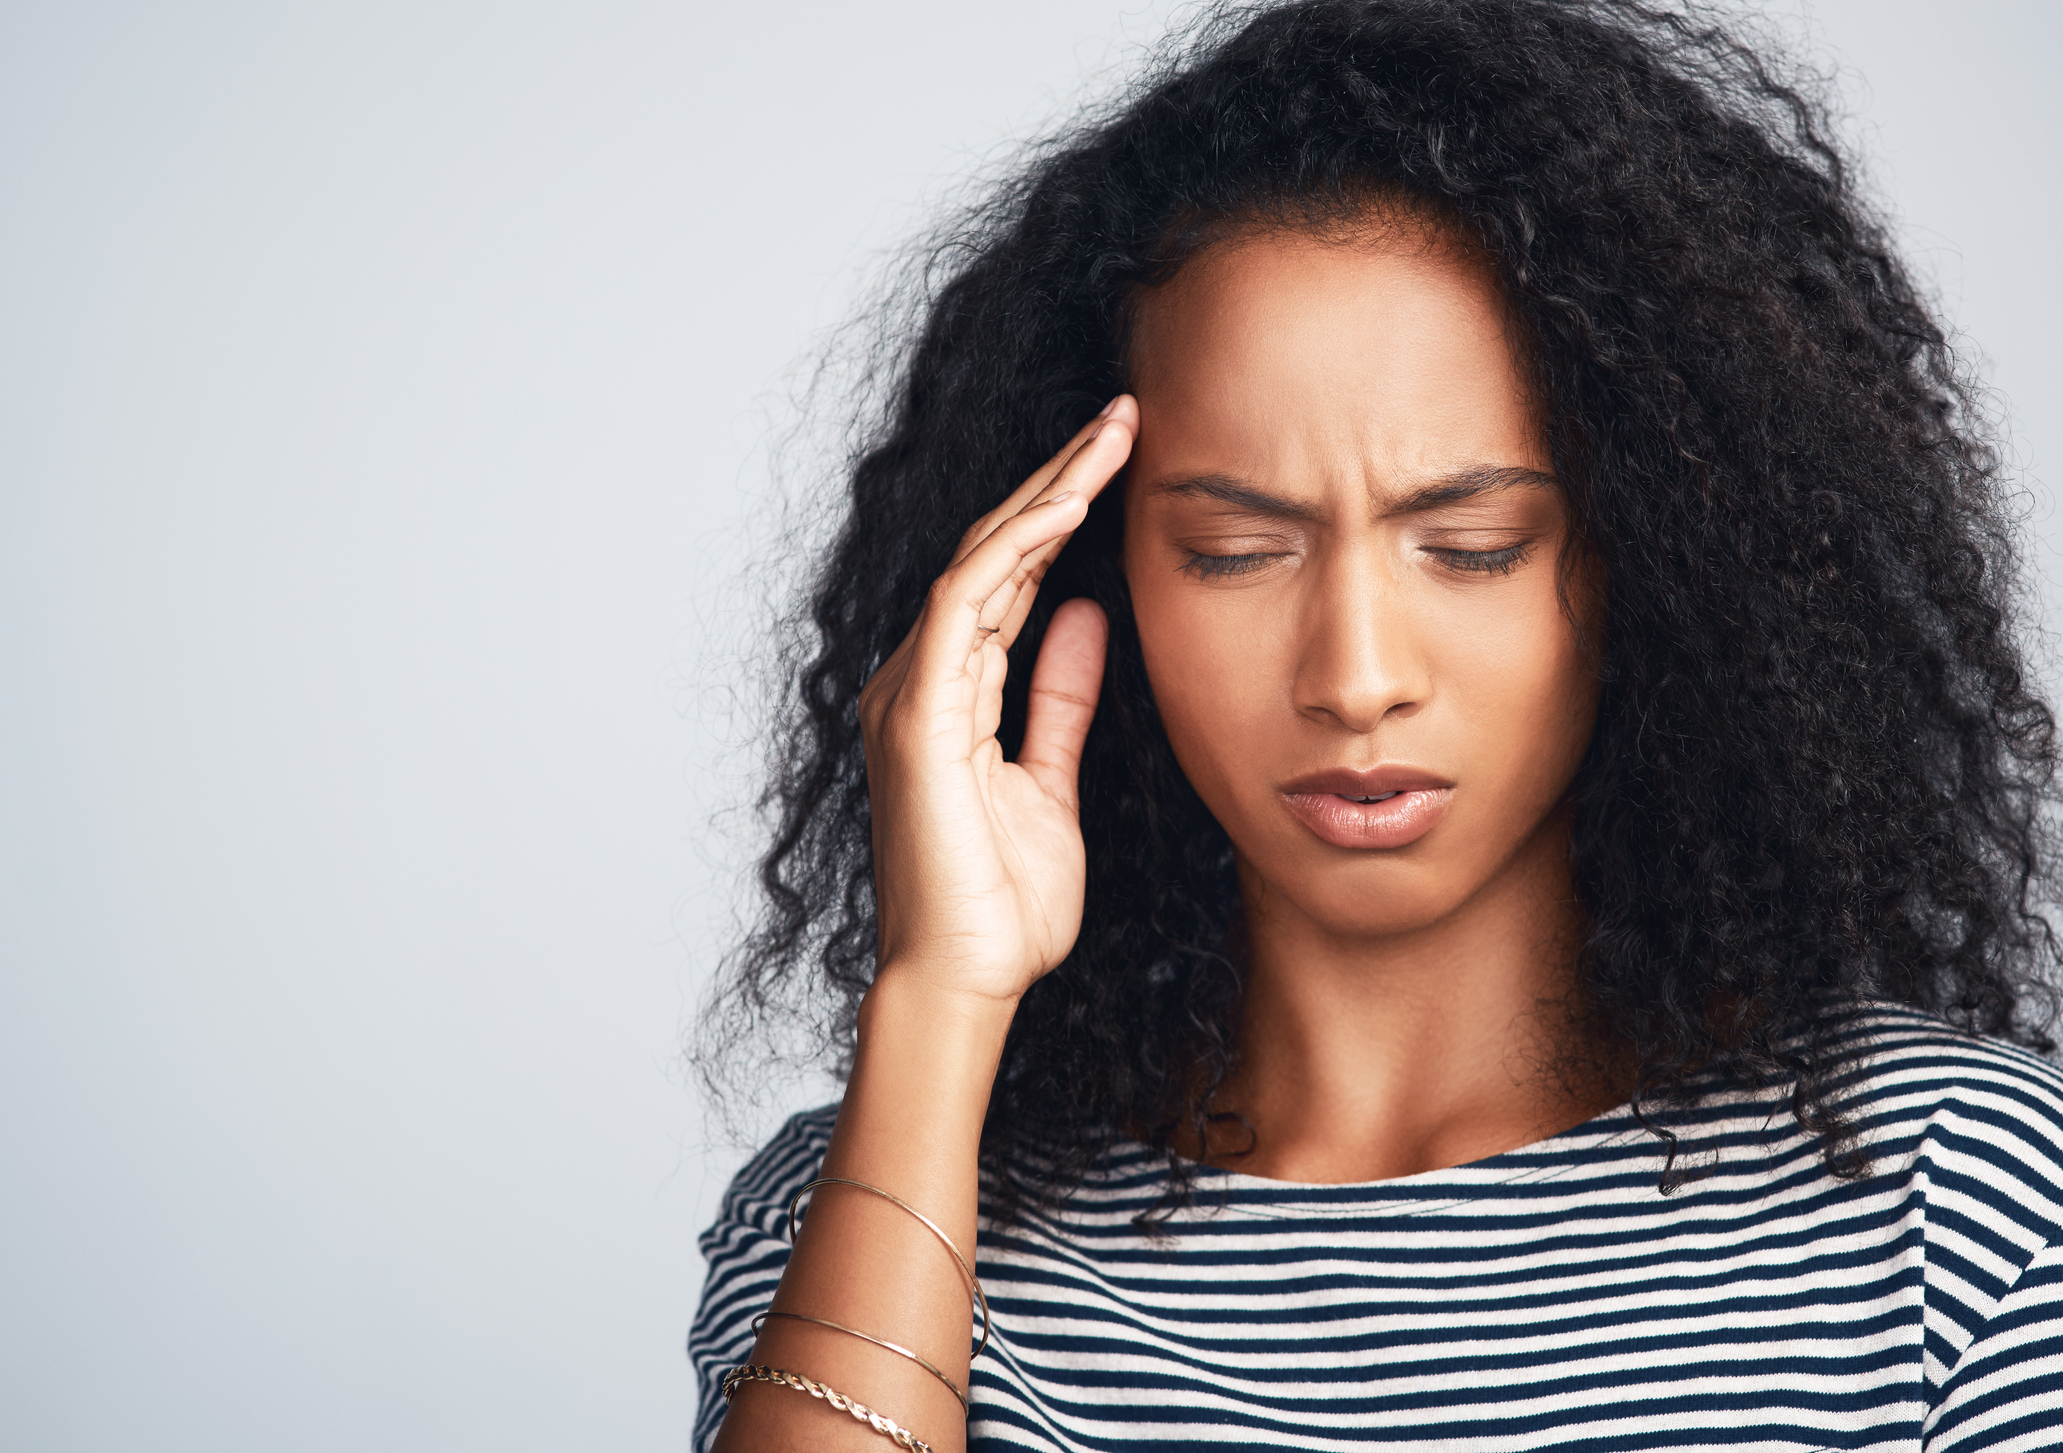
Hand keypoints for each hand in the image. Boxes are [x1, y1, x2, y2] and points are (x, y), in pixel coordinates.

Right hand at [857, 397, 1136, 1004]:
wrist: (966, 982)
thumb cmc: (1002, 907)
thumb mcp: (1051, 784)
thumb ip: (1060, 700)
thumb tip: (1086, 618)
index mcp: (949, 696)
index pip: (1008, 580)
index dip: (1062, 515)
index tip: (1124, 463)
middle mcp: (919, 682)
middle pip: (993, 553)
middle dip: (1059, 478)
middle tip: (1124, 416)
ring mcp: (911, 695)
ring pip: (979, 560)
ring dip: (1046, 492)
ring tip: (1111, 437)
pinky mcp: (919, 716)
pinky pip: (965, 605)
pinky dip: (1016, 550)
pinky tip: (1069, 508)